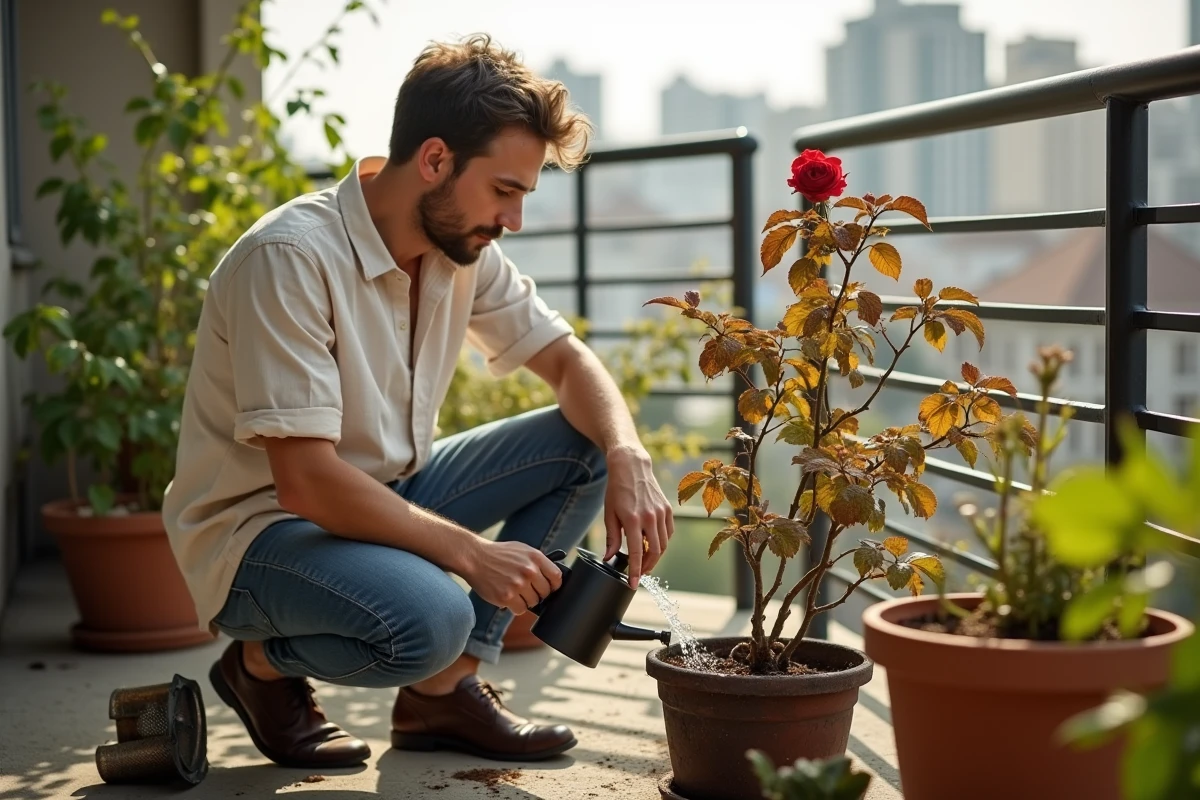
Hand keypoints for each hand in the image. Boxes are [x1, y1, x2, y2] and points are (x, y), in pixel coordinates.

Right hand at [463, 540, 562, 614]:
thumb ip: (537, 562)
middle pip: (545, 592)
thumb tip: (552, 578)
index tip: (549, 588)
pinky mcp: (507, 597)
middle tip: (527, 590)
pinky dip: (515, 607)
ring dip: (525, 600)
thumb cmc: (499, 554)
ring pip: (533, 602)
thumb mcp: (522, 550)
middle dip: (537, 593)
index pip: (557, 577)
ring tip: (514, 592)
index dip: (553, 585)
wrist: (474, 557)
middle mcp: (529, 571)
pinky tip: (508, 598)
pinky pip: (520, 610)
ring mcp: (518, 584)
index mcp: (536, 557)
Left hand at [603, 445, 673, 587]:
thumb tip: (609, 558)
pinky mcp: (667, 509)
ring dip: (654, 556)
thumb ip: (611, 538)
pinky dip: (662, 542)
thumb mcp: (609, 514)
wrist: (631, 467)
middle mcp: (649, 517)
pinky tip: (652, 544)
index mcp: (632, 520)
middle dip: (646, 567)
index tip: (633, 584)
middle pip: (654, 552)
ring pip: (663, 544)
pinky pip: (668, 533)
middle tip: (638, 573)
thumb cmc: (617, 490)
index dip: (634, 571)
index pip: (635, 553)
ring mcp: (661, 513)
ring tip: (644, 560)